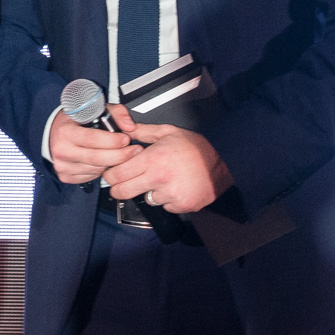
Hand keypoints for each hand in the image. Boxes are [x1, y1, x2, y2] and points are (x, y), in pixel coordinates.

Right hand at [48, 110, 141, 184]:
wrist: (54, 133)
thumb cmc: (75, 121)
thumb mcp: (94, 109)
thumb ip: (116, 113)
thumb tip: (129, 126)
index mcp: (66, 132)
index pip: (93, 139)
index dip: (113, 141)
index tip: (126, 139)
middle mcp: (62, 150)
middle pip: (97, 158)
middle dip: (120, 156)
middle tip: (133, 150)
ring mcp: (63, 165)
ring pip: (96, 170)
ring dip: (111, 163)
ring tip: (119, 154)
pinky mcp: (66, 176)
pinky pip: (90, 177)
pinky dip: (101, 170)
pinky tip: (103, 161)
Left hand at [103, 104, 232, 212]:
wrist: (224, 164)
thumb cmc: (196, 148)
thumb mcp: (168, 132)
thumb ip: (143, 131)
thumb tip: (124, 128)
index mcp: (152, 159)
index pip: (117, 174)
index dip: (111, 175)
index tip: (112, 174)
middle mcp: (158, 179)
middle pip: (123, 191)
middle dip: (118, 189)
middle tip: (121, 185)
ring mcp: (169, 195)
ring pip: (145, 199)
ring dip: (147, 192)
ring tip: (159, 181)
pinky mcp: (180, 206)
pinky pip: (164, 206)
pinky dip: (166, 199)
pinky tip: (174, 187)